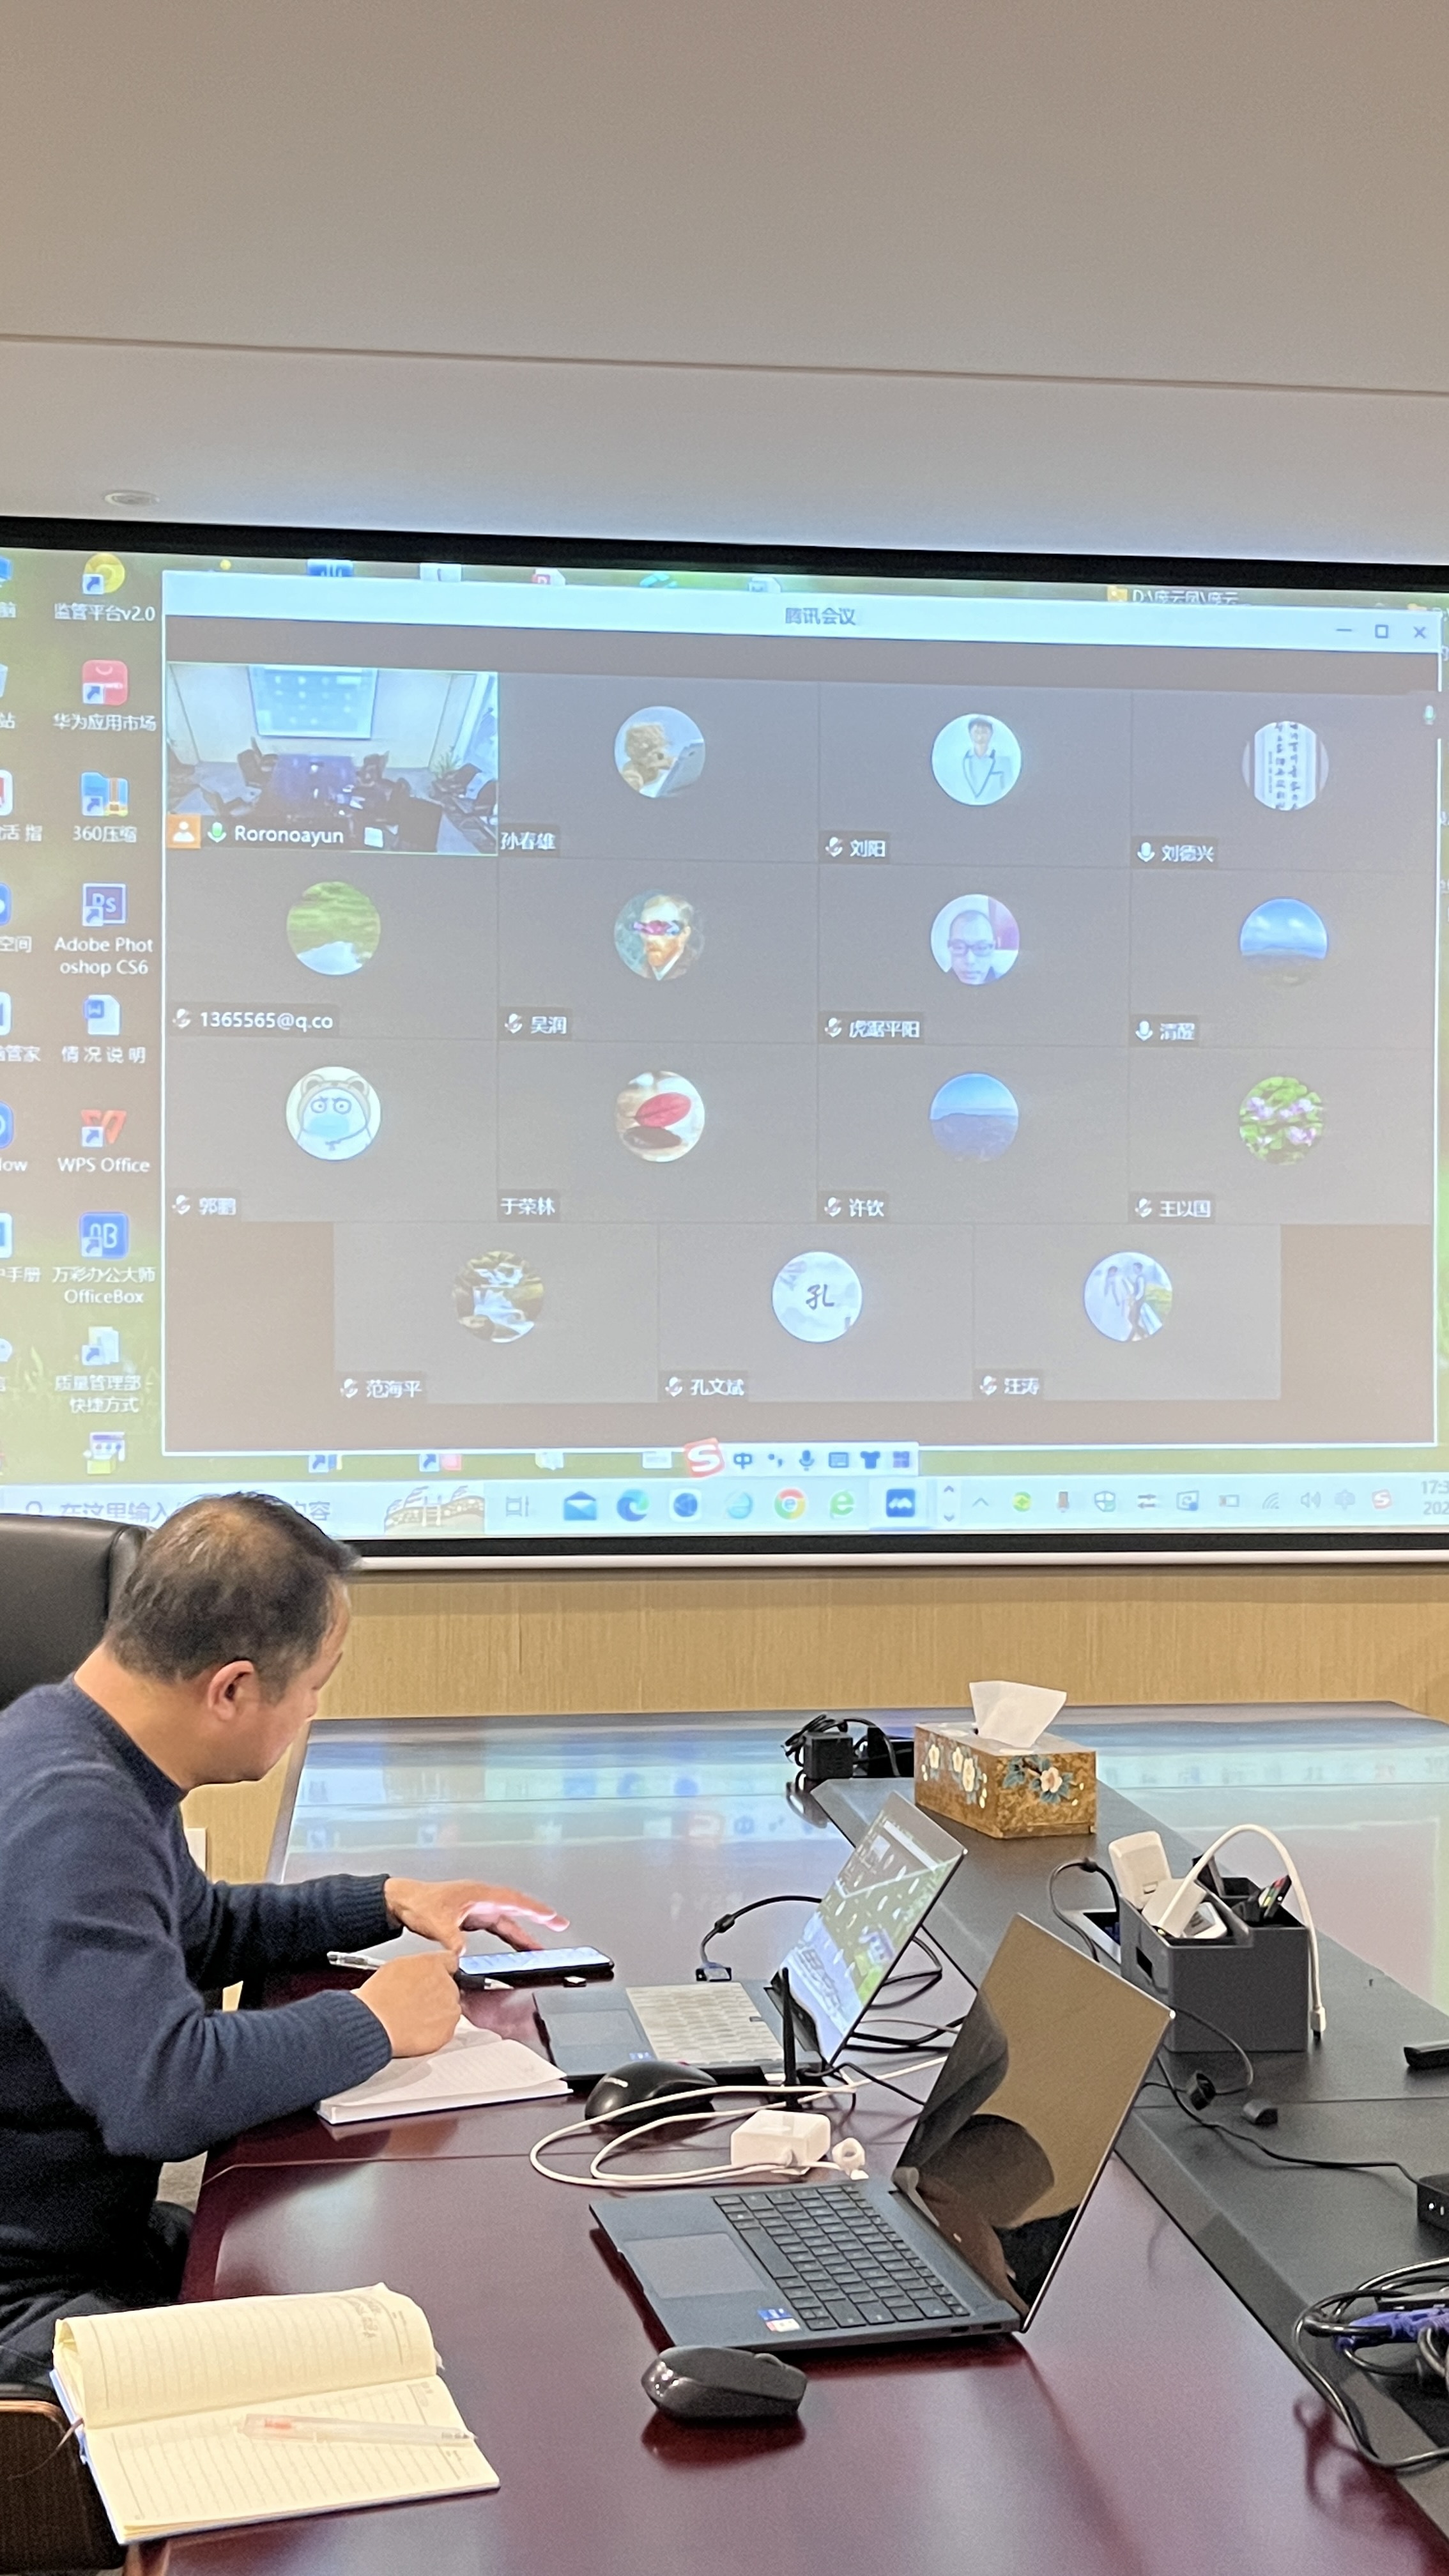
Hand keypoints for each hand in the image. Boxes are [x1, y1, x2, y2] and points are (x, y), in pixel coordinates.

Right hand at [355, 1953, 459, 2057]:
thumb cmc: (378, 1997)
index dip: (442, 1971)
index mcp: (434, 1964)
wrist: (375, 2023)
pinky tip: (417, 2031)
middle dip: (437, 1995)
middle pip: (450, 1987)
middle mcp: (446, 1984)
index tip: (436, 1978)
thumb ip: (418, 1967)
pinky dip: (435, 2032)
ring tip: (414, 2019)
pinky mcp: (447, 2030)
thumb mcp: (396, 1966)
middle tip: (417, 2004)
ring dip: (438, 2014)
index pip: (451, 1961)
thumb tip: (420, 1973)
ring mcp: (449, 2008)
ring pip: (449, 2009)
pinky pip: (445, 2030)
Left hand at [382, 1875, 568, 1960]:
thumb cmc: (419, 1903)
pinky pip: (498, 1928)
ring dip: (524, 1934)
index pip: (513, 1901)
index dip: (534, 1909)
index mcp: (479, 1894)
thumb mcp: (436, 1922)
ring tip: (541, 1949)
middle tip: (560, 1924)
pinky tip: (517, 1950)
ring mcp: (478, 1908)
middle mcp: (482, 1899)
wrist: (403, 1901)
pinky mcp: (473, 1918)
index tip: (552, 1916)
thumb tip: (463, 1953)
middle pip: (517, 1909)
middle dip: (539, 1917)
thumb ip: (451, 1938)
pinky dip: (510, 1938)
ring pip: (508, 1921)